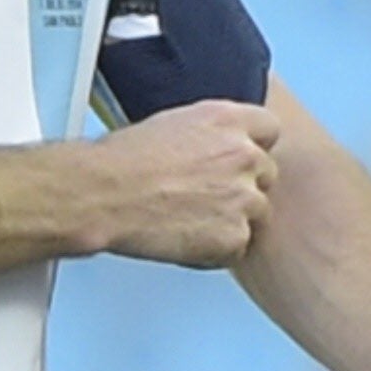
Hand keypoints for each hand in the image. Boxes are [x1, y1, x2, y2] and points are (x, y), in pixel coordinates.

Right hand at [94, 100, 280, 266]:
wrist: (101, 195)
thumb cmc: (121, 161)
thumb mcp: (175, 123)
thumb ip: (211, 132)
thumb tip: (218, 145)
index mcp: (229, 120)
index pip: (269, 130)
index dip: (252, 147)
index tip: (238, 161)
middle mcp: (244, 154)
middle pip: (266, 174)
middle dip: (241, 186)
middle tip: (204, 197)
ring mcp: (243, 197)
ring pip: (256, 212)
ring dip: (231, 220)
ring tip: (188, 220)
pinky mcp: (233, 236)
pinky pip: (238, 247)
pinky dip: (216, 250)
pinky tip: (184, 239)